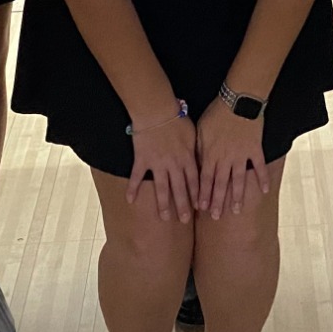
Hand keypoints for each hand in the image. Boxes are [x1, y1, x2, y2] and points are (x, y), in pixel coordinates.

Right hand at [127, 107, 198, 223]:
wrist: (156, 110)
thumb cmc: (177, 118)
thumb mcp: (193, 133)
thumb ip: (196, 148)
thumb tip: (203, 159)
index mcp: (187, 157)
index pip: (194, 181)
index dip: (197, 195)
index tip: (199, 209)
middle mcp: (173, 164)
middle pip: (180, 188)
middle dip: (183, 206)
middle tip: (184, 221)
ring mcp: (157, 164)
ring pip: (162, 188)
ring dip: (163, 204)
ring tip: (164, 217)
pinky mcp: (142, 160)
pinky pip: (136, 177)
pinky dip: (132, 188)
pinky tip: (130, 200)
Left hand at [196, 100, 269, 218]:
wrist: (238, 100)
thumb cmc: (216, 113)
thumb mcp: (200, 129)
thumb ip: (199, 148)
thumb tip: (196, 164)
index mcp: (211, 153)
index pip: (205, 179)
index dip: (203, 194)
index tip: (201, 209)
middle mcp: (226, 158)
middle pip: (220, 184)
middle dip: (217, 202)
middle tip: (216, 217)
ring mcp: (242, 155)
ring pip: (238, 180)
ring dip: (236, 196)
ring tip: (236, 210)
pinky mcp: (255, 149)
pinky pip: (259, 166)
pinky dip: (262, 178)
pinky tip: (264, 190)